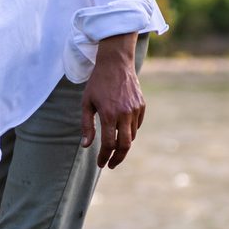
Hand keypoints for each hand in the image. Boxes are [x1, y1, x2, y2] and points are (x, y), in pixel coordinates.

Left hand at [80, 33, 144, 169]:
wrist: (116, 63)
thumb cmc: (97, 83)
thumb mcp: (86, 103)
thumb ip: (87, 125)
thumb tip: (86, 145)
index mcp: (109, 114)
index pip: (109, 144)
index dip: (104, 157)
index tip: (101, 163)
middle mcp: (124, 114)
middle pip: (125, 146)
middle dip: (118, 158)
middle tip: (111, 164)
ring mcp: (135, 110)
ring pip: (132, 136)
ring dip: (123, 144)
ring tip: (114, 147)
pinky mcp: (142, 106)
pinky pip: (137, 125)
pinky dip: (130, 132)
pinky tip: (121, 132)